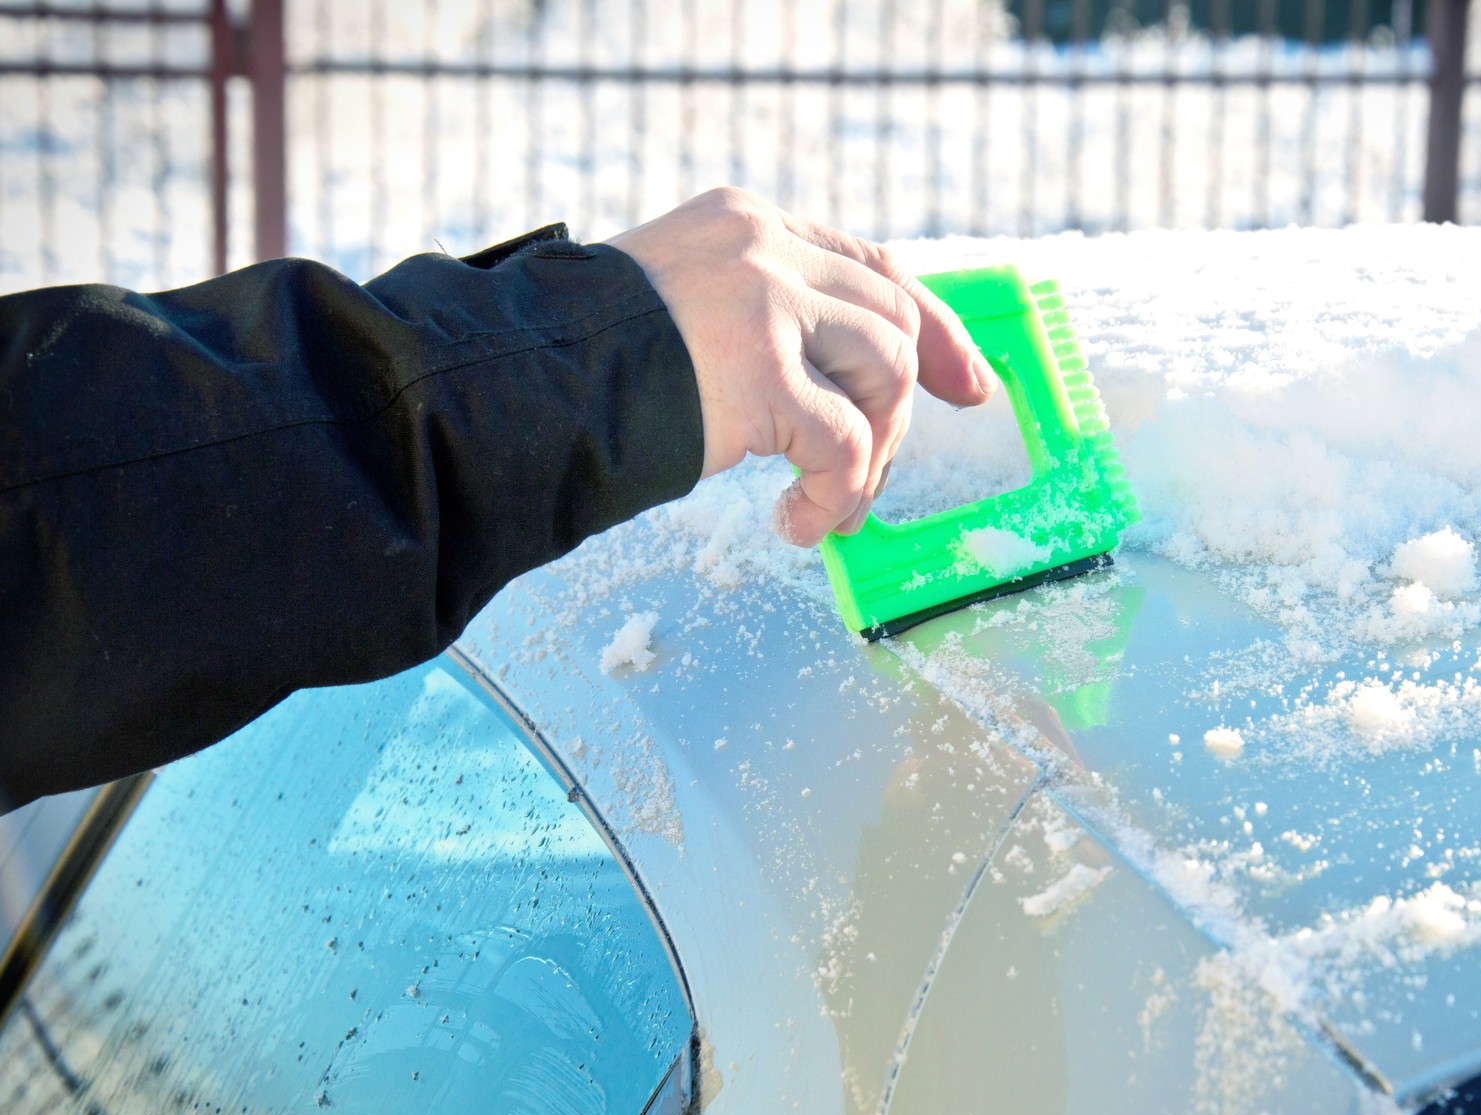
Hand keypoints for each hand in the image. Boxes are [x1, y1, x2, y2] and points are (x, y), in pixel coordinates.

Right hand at [605, 187, 995, 546]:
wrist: (514, 386)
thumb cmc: (586, 367)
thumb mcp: (684, 308)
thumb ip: (762, 316)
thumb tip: (848, 380)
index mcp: (747, 224)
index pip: (871, 266)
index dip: (931, 327)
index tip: (966, 382)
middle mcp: (763, 247)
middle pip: (891, 320)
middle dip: (902, 409)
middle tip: (874, 477)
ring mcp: (764, 303)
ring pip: (884, 373)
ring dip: (871, 456)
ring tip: (828, 505)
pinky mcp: (760, 373)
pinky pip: (844, 445)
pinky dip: (836, 495)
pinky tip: (797, 524)